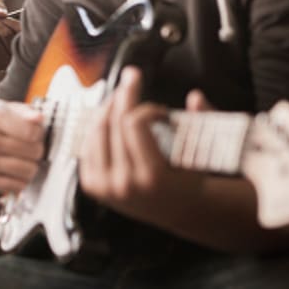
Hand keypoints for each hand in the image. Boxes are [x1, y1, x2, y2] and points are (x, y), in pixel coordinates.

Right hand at [0, 99, 44, 192]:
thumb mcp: (7, 109)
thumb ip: (26, 112)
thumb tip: (38, 118)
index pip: (31, 132)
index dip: (38, 133)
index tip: (32, 132)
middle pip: (33, 151)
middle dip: (37, 149)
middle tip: (28, 146)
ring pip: (28, 171)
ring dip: (31, 166)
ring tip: (23, 158)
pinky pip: (17, 185)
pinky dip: (21, 179)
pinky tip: (14, 170)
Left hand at [78, 66, 187, 222]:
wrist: (175, 211)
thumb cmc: (190, 180)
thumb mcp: (199, 155)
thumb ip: (200, 124)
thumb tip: (196, 96)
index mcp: (151, 177)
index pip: (135, 123)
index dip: (147, 108)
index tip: (161, 111)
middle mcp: (124, 183)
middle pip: (113, 123)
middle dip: (124, 95)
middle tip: (132, 77)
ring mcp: (104, 186)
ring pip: (96, 130)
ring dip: (107, 107)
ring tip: (121, 95)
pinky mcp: (91, 186)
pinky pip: (88, 145)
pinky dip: (97, 126)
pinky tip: (109, 115)